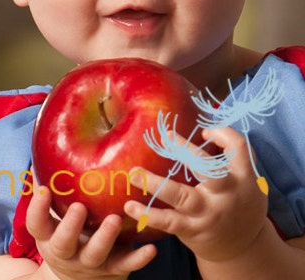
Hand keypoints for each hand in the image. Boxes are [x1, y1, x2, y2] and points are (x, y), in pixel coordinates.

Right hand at [26, 185, 155, 279]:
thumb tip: (43, 150)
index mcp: (48, 234)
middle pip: (63, 243)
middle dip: (71, 227)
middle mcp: (66, 251)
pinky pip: (125, 265)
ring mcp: (89, 262)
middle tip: (80, 207)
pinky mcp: (112, 269)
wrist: (79, 276)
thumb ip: (48, 187)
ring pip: (95, 254)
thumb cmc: (64, 231)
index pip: (36, 224)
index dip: (38, 208)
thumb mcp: (51, 216)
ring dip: (105, 237)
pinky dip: (138, 258)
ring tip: (115, 219)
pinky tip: (150, 247)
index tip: (45, 189)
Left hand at [124, 126, 267, 262]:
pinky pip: (169, 222)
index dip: (221, 133)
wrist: (245, 250)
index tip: (203, 130)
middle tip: (166, 136)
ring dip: (155, 184)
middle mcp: (228, 194)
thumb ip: (228, 157)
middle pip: (208, 169)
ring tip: (134, 174)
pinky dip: (148, 215)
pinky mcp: (194, 229)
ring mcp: (209, 213)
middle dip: (186, 152)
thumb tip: (201, 127)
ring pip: (181, 196)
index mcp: (243, 176)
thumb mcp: (246, 180)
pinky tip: (130, 207)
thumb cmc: (238, 202)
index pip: (239, 146)